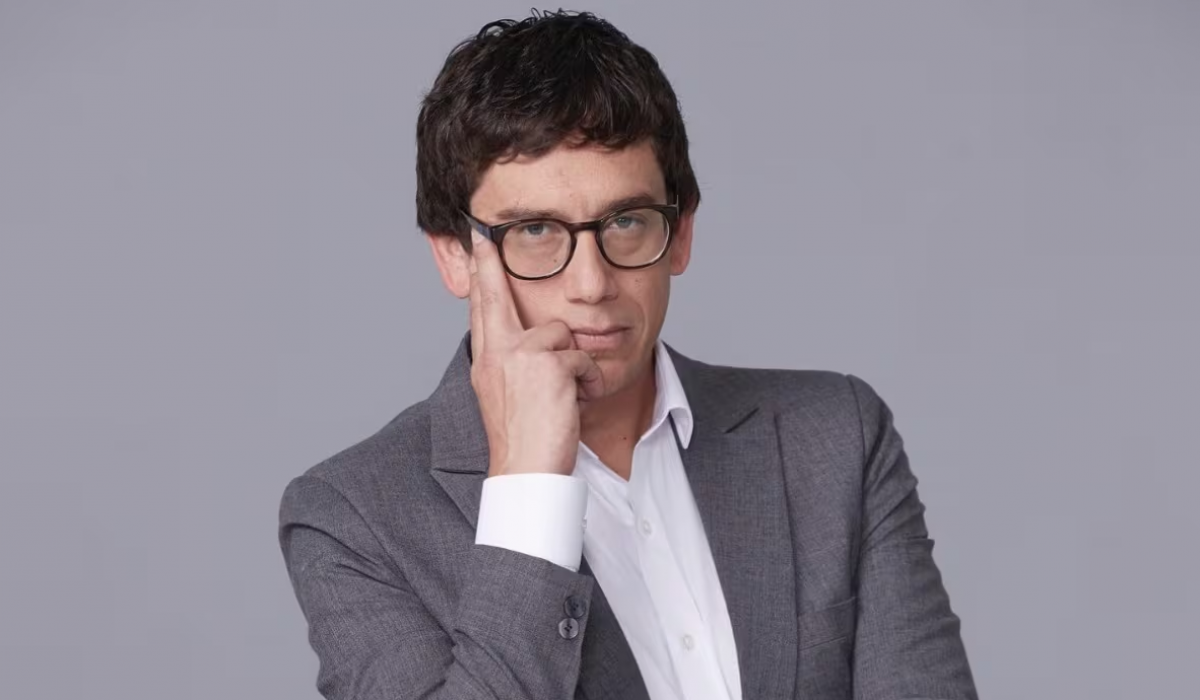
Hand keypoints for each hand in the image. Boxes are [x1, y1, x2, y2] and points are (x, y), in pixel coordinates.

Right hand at [467, 230, 604, 476]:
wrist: (526, 471)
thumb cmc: (524, 441)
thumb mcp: (507, 396)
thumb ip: (512, 364)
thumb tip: (531, 342)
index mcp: (486, 362)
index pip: (481, 310)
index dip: (479, 277)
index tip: (476, 247)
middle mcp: (496, 353)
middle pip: (496, 297)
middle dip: (489, 264)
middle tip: (484, 236)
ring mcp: (520, 355)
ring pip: (561, 333)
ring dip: (572, 366)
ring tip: (564, 399)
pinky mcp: (549, 364)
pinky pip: (582, 359)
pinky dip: (587, 383)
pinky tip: (573, 407)